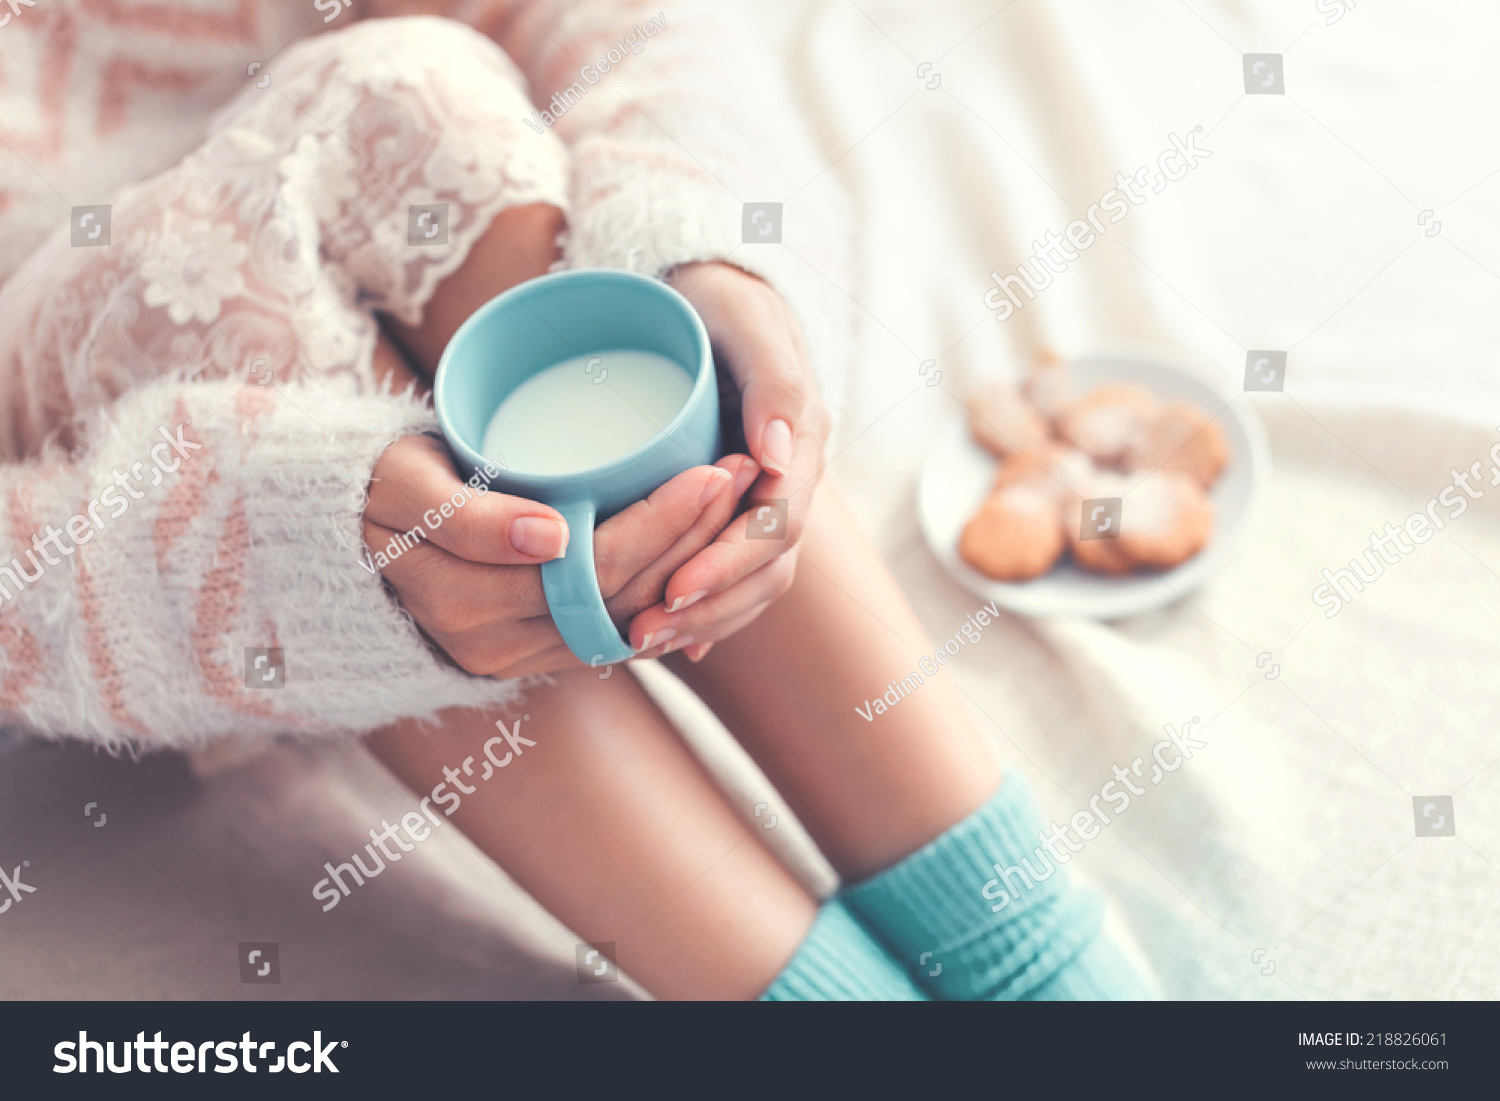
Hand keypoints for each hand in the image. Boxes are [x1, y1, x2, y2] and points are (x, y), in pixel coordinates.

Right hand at [364, 433, 759, 676]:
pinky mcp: (536, 653)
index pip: (595, 568)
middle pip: (626, 595)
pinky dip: (668, 592)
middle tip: (747, 473)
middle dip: (696, 536)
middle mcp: (498, 647)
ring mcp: (519, 658)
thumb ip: (467, 515)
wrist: (349, 534)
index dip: (664, 522)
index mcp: (468, 605)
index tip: (716, 466)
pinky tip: (709, 549)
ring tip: (741, 502)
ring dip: (695, 562)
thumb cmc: (380, 488)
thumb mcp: (406, 487)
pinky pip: (619, 630)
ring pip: (633, 616)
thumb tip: (550, 537)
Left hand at [632, 262, 830, 660]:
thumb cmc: (717, 295)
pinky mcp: (735, 507)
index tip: (673, 589)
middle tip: (642, 632)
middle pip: (767, 567)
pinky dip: (706, 610)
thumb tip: (776, 456)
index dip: (728, 564)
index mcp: (799, 441)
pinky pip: (733, 572)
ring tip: (640, 642)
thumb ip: (774, 379)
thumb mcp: (745, 319)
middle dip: (710, 606)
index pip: (776, 524)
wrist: (700, 285)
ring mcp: (765, 495)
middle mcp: (788, 477)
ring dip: (704, 620)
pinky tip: (669, 639)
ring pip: (753, 581)